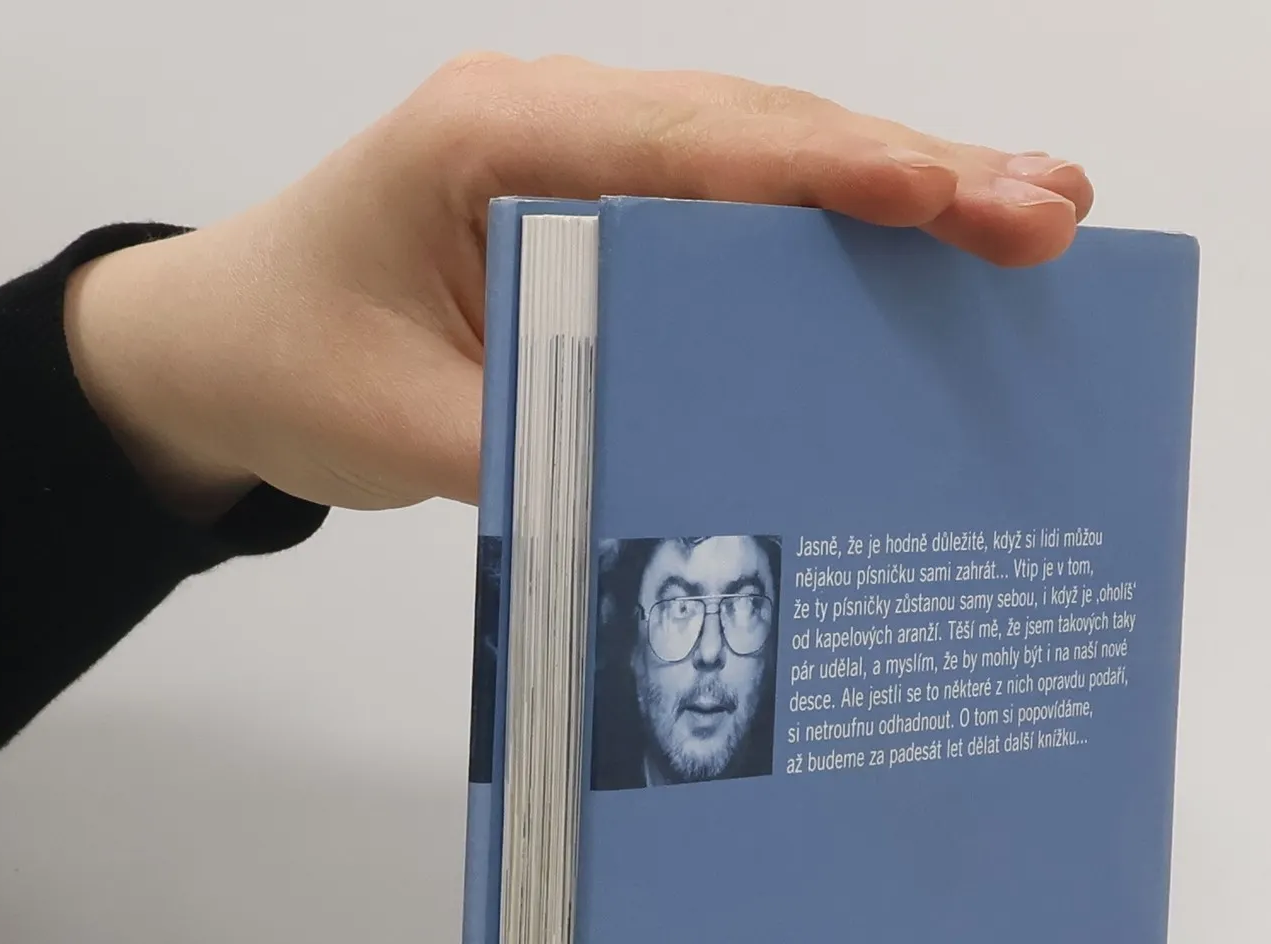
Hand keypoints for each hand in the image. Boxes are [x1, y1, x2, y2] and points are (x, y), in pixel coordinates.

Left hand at [62, 54, 1093, 520]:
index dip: (829, 174)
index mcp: (493, 141)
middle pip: (763, 137)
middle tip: (1050, 208)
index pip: (692, 146)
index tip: (946, 199)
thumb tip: (698, 491)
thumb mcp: (403, 433)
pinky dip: (841, 233)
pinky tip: (937, 250)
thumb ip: (547, 449)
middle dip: (912, 173)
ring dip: (902, 189)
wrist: (221, 345)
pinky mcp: (613, 214)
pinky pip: (742, 214)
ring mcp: (592, 160)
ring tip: (1036, 212)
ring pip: (771, 163)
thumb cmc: (291, 362)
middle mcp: (557, 125)